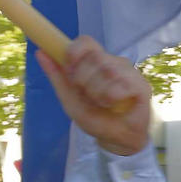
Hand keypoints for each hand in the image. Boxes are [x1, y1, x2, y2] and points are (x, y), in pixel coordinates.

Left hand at [35, 36, 151, 156]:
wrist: (117, 139)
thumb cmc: (97, 117)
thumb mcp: (70, 99)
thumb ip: (57, 77)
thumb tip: (39, 53)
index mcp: (96, 63)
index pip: (86, 41)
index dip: (76, 50)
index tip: (70, 67)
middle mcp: (114, 63)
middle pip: (95, 56)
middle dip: (84, 79)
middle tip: (88, 95)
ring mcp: (129, 73)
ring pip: (107, 71)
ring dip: (97, 92)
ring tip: (102, 103)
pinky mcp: (141, 86)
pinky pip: (120, 86)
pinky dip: (111, 98)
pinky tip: (114, 105)